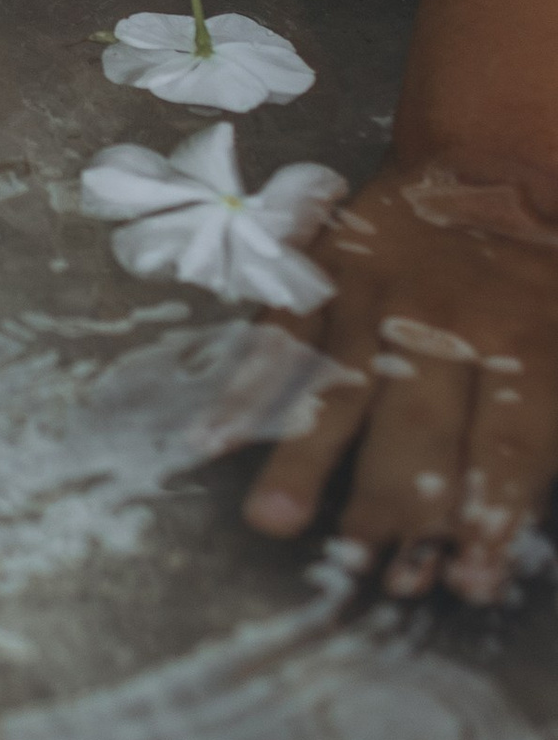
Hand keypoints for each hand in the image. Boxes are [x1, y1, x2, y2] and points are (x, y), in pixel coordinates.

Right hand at [242, 160, 557, 601]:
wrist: (497, 156)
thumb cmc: (546, 266)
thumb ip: (548, 416)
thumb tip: (507, 511)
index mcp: (529, 336)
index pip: (510, 443)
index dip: (490, 515)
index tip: (472, 584)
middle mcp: (447, 318)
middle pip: (419, 424)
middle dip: (397, 504)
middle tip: (374, 572)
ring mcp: (375, 294)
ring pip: (339, 384)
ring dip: (304, 457)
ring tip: (275, 522)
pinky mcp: (322, 271)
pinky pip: (278, 331)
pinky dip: (245, 385)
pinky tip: (215, 438)